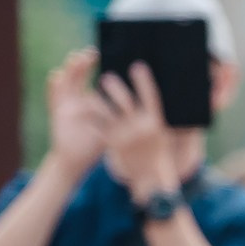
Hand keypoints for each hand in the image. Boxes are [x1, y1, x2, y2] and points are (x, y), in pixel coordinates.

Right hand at [44, 49, 112, 178]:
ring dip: (68, 71)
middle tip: (84, 52)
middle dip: (78, 64)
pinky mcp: (57, 114)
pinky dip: (53, 88)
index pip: (83, 76)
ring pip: (64, 84)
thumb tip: (138, 107)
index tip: (92, 53)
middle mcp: (71, 99)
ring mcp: (63, 105)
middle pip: (73, 76)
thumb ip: (117, 115)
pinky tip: (55, 76)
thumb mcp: (108, 127)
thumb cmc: (93, 145)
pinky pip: (53, 99)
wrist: (74, 161)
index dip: (86, 64)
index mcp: (83, 98)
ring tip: (73, 59)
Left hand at [98, 62, 177, 200]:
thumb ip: (155, 114)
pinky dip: (90, 119)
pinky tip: (82, 112)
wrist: (151, 180)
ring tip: (89, 93)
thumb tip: (154, 94)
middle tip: (105, 77)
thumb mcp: (162, 133)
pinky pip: (98, 128)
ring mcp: (125, 137)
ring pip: (107, 114)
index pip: (150, 96)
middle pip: (125, 102)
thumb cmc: (158, 153)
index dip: (143, 81)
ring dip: (97, 102)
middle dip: (115, 89)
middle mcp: (140, 128)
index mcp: (155, 122)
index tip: (137, 66)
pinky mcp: (112, 145)